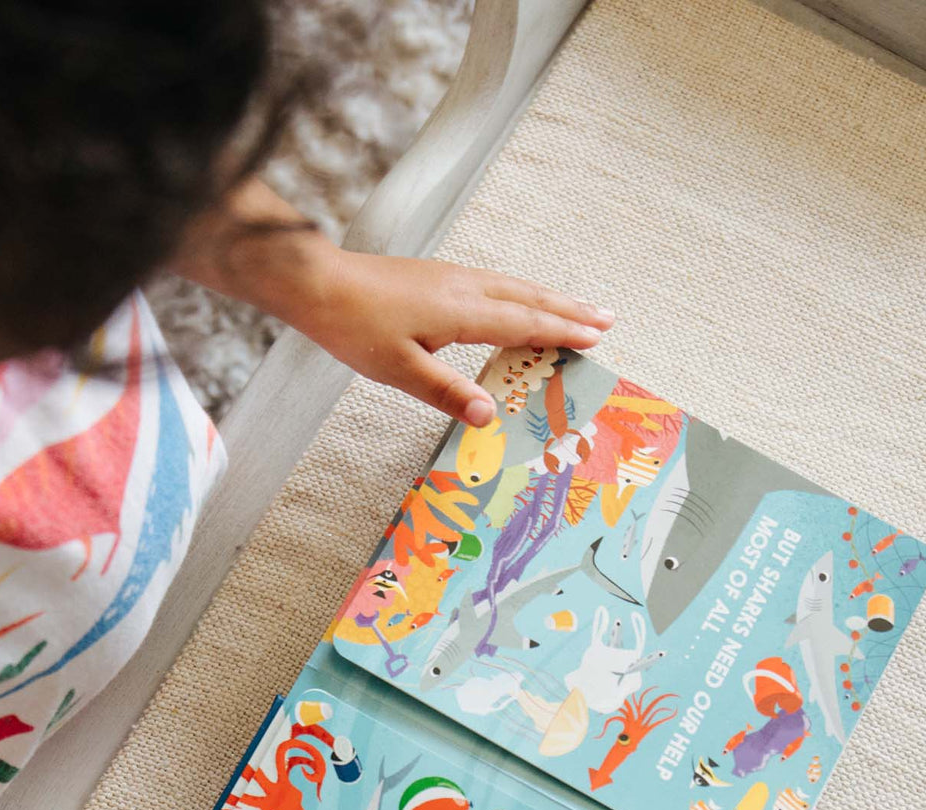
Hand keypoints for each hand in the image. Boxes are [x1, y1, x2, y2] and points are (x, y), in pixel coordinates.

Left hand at [298, 251, 615, 425]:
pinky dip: (522, 293)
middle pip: (529, 298)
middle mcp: (465, 287)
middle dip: (569, 310)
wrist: (319, 285)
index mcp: (461, 310)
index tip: (596, 338)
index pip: (523, 322)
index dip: (561, 331)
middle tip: (606, 319)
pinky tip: (520, 300)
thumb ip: (447, 392)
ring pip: (514, 287)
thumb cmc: (355, 327)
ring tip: (578, 308)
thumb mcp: (400, 370)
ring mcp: (452, 278)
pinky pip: (495, 283)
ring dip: (549, 299)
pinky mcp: (438, 277)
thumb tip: (490, 416)